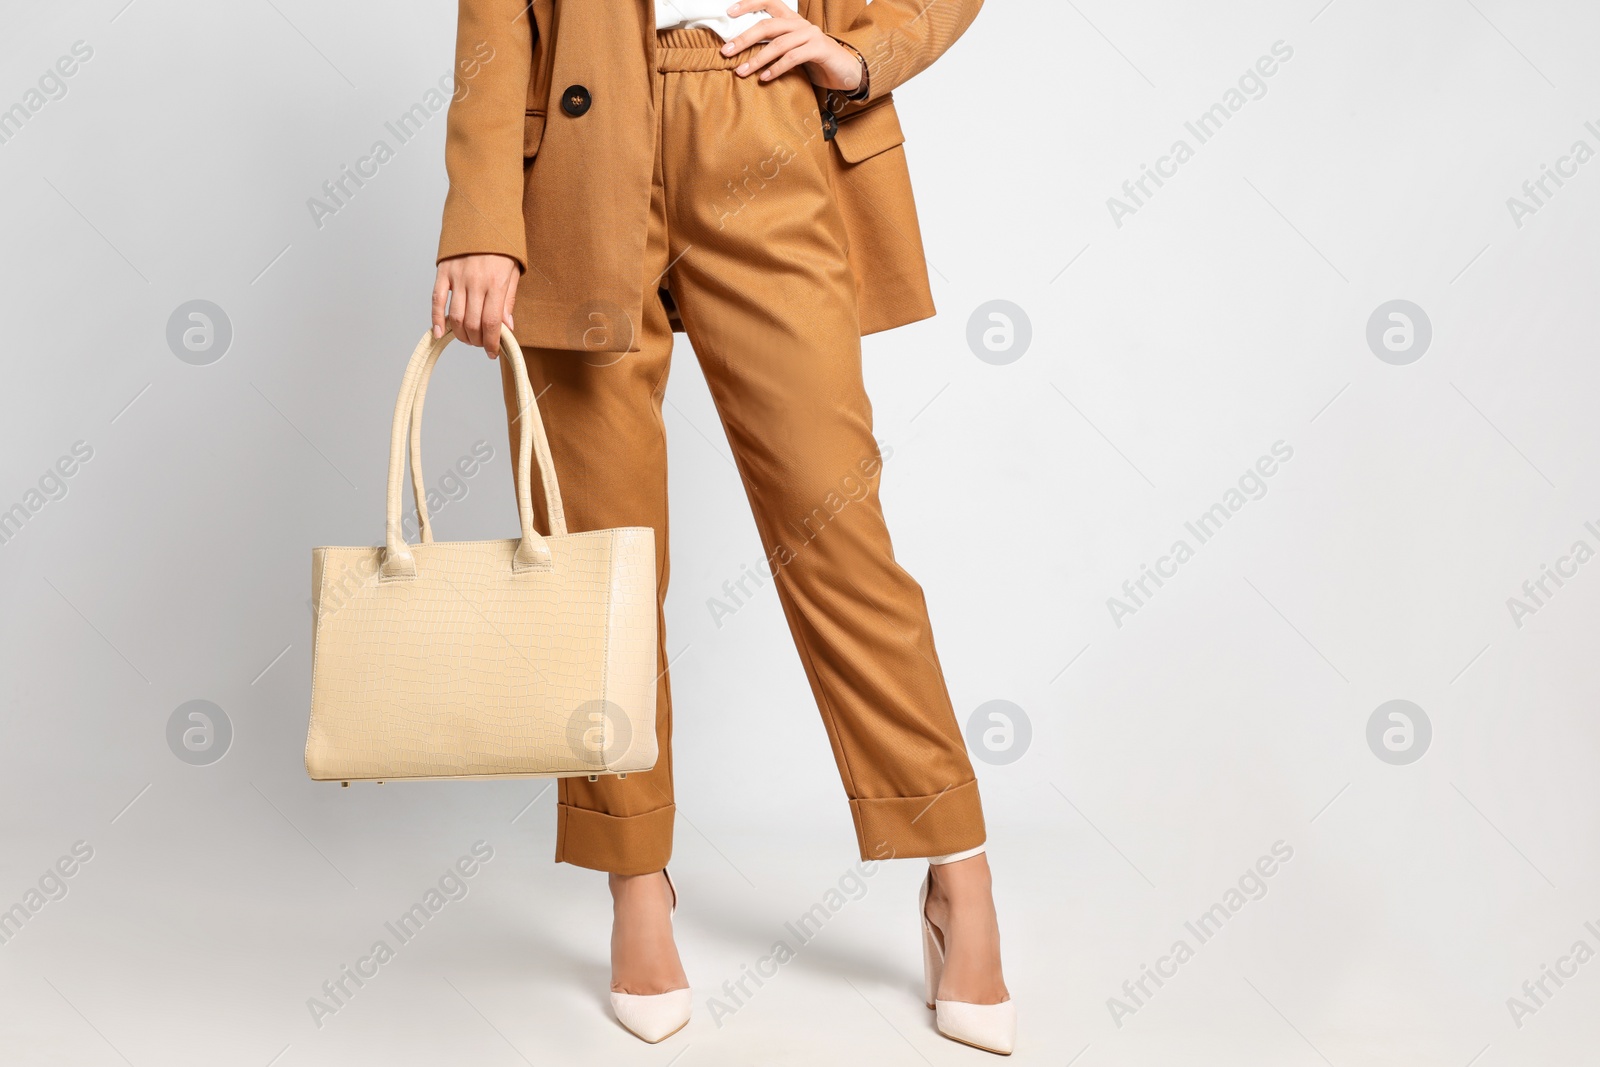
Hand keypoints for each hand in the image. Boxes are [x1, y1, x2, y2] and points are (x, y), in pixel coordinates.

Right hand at [432, 253, 520, 357]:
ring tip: (467, 338)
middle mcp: (475, 282)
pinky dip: (436, 319)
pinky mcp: (443, 272)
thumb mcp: (513, 272)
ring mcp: (457, 277)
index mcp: (496, 283)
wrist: (482, 218)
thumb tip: (507, 327)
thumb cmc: (501, 247)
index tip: (492, 352)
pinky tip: (440, 332)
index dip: (491, 342)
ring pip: (455, 316)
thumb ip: (508, 300)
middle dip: (477, 340)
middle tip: (480, 343)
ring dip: (460, 334)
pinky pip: (436, 300)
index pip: (492, 322)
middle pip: (472, 323)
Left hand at [719, 0, 863, 92]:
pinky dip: (776, 68)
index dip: (749, 4)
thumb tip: (743, 53)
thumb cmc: (815, 62)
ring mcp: (811, 35)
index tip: (729, 13)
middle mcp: (801, 24)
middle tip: (727, 51)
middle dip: (744, 38)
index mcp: (792, 20)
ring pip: (778, 44)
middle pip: (768, 25)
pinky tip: (764, 78)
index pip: (770, 2)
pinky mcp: (819, 50)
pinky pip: (793, 58)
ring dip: (757, 59)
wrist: (845, 72)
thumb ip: (773, 47)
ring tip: (741, 71)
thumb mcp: (792, 51)